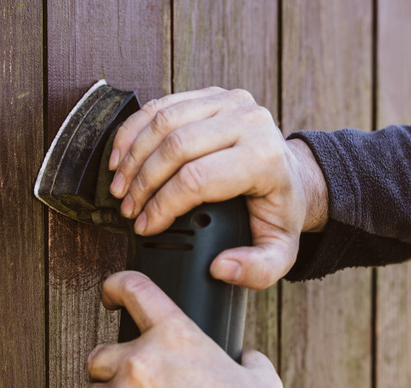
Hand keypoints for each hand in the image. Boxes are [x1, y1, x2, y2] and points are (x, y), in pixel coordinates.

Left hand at [79, 271, 283, 387]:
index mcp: (176, 337)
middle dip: (111, 370)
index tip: (111, 295)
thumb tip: (245, 358)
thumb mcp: (261, 382)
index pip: (134, 289)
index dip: (117, 286)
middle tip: (131, 386)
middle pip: (98, 355)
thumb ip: (247, 361)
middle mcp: (141, 363)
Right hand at [108, 87, 327, 288]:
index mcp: (265, 159)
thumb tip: (221, 267)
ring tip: (119, 186)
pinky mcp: (212, 94)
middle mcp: (250, 122)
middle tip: (128, 209)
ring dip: (133, 156)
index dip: (163, 205)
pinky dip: (134, 131)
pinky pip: (162, 106)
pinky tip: (121, 157)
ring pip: (164, 122)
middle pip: (177, 147)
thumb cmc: (278, 213)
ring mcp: (230, 102)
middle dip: (143, 182)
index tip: (145, 226)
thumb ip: (257, 270)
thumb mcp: (279, 252)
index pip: (198, 179)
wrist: (291, 175)